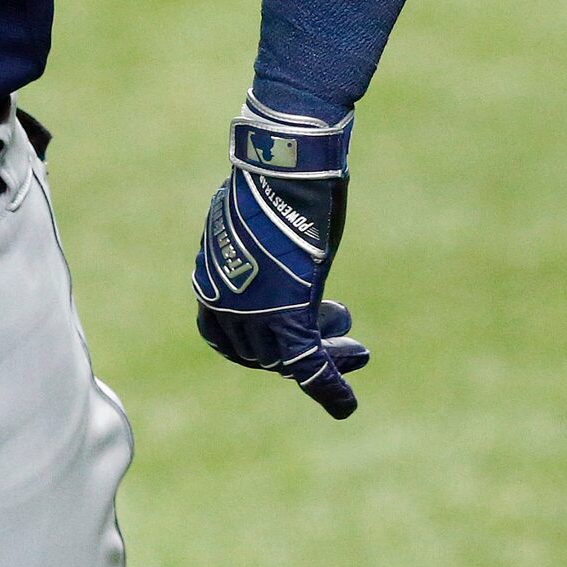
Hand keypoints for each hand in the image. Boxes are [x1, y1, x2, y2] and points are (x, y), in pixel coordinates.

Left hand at [191, 97, 369, 418]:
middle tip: (344, 337)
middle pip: (259, 351)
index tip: (294, 334)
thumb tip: (269, 240)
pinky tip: (347, 406)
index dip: (261, 344)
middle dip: (301, 349)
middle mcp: (223, 302)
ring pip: (288, 359)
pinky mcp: (287, 315)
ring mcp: (251, 312)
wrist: (283, 160)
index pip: (227, 334)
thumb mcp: (255, 218)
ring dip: (327, 358)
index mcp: (209, 278)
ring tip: (357, 348)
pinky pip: (309, 366)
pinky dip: (329, 388)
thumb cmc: (274, 178)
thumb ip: (256, 246)